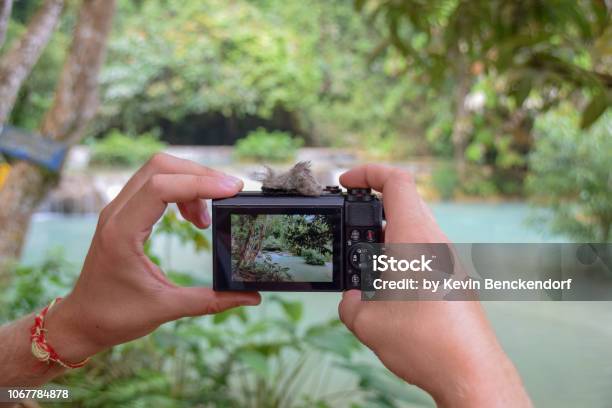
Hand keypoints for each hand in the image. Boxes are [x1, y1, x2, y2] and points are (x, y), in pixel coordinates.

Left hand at [44, 154, 259, 363]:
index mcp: (121, 233)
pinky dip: (180, 191)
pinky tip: (193, 218)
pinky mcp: (123, 213)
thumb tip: (252, 297)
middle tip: (228, 195)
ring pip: (157, 170)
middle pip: (160, 166)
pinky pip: (154, 185)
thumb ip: (210, 301)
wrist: (82, 320)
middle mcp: (116, 213)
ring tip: (206, 219)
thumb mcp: (166, 309)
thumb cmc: (116, 316)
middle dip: (199, 174)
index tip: (232, 190)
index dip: (200, 182)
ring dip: (190, 182)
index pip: (161, 187)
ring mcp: (118, 209)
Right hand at [338, 164, 530, 406]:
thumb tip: (350, 301)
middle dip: (373, 208)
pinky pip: (426, 252)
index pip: (396, 181)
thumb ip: (349, 304)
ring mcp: (450, 259)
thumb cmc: (424, 342)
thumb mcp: (366, 323)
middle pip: (405, 202)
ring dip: (387, 238)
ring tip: (367, 267)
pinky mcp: (456, 278)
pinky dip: (402, 258)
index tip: (346, 181)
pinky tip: (390, 290)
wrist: (470, 372)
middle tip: (352, 229)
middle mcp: (436, 242)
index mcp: (414, 237)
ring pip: (415, 229)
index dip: (367, 172)